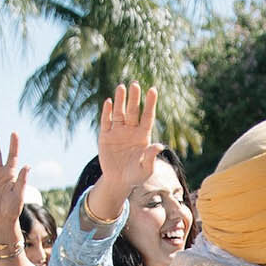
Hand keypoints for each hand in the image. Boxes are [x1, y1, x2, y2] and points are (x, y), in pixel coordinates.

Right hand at [88, 82, 159, 222]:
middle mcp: (130, 131)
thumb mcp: (145, 169)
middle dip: (134, 98)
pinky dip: (107, 112)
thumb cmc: (136, 176)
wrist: (118, 182)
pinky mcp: (105, 137)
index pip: (147, 117)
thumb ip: (151, 157)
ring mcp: (117, 132)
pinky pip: (106, 122)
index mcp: (143, 136)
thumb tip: (160, 146)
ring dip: (120, 100)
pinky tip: (109, 102)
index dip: (150, 104)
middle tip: (135, 84)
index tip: (153, 90)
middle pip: (133, 111)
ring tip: (122, 87)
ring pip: (119, 113)